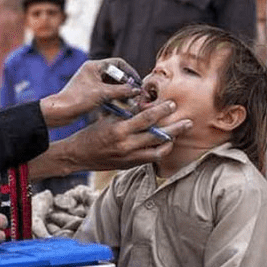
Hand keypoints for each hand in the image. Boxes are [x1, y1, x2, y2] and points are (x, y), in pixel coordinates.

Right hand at [28, 100, 191, 178]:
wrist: (78, 155)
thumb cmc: (92, 132)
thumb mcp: (107, 117)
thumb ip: (127, 111)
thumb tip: (144, 101)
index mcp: (119, 129)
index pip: (146, 118)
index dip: (162, 110)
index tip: (172, 104)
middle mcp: (126, 145)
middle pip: (158, 136)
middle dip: (175, 128)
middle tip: (188, 122)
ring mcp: (129, 157)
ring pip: (158, 150)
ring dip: (171, 141)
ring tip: (179, 133)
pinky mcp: (129, 165)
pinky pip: (151, 159)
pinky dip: (160, 151)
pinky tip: (166, 144)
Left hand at [40, 58, 141, 127]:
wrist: (59, 112)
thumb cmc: (77, 99)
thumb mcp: (102, 94)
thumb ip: (121, 91)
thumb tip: (136, 89)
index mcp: (94, 66)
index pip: (118, 63)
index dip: (130, 72)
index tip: (137, 82)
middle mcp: (93, 72)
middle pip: (116, 74)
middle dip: (127, 84)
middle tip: (136, 93)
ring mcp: (91, 83)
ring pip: (112, 84)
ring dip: (122, 92)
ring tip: (131, 101)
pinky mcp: (90, 93)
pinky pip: (107, 92)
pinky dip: (115, 97)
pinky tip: (122, 105)